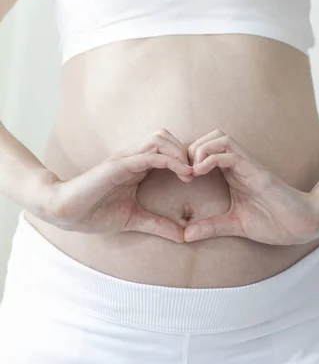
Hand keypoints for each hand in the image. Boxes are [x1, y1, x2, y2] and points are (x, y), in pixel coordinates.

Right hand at [41, 129, 191, 241]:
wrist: (65, 211)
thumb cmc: (95, 212)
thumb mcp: (134, 219)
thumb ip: (158, 224)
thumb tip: (183, 236)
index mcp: (136, 166)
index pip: (166, 148)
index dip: (184, 158)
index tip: (198, 176)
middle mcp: (132, 156)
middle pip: (166, 137)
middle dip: (185, 150)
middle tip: (198, 171)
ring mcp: (125, 158)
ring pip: (160, 139)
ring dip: (180, 152)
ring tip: (191, 172)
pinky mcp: (119, 164)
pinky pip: (150, 155)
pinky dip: (170, 160)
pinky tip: (183, 173)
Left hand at [184, 129, 318, 245]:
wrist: (301, 224)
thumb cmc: (273, 221)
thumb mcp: (234, 224)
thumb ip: (211, 226)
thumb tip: (185, 235)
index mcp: (233, 173)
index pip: (208, 149)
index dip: (189, 157)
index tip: (179, 176)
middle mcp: (239, 164)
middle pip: (212, 136)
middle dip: (192, 148)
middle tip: (182, 171)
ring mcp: (248, 165)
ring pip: (220, 138)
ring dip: (201, 149)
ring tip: (191, 171)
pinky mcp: (256, 171)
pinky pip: (231, 153)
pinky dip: (211, 157)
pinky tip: (200, 172)